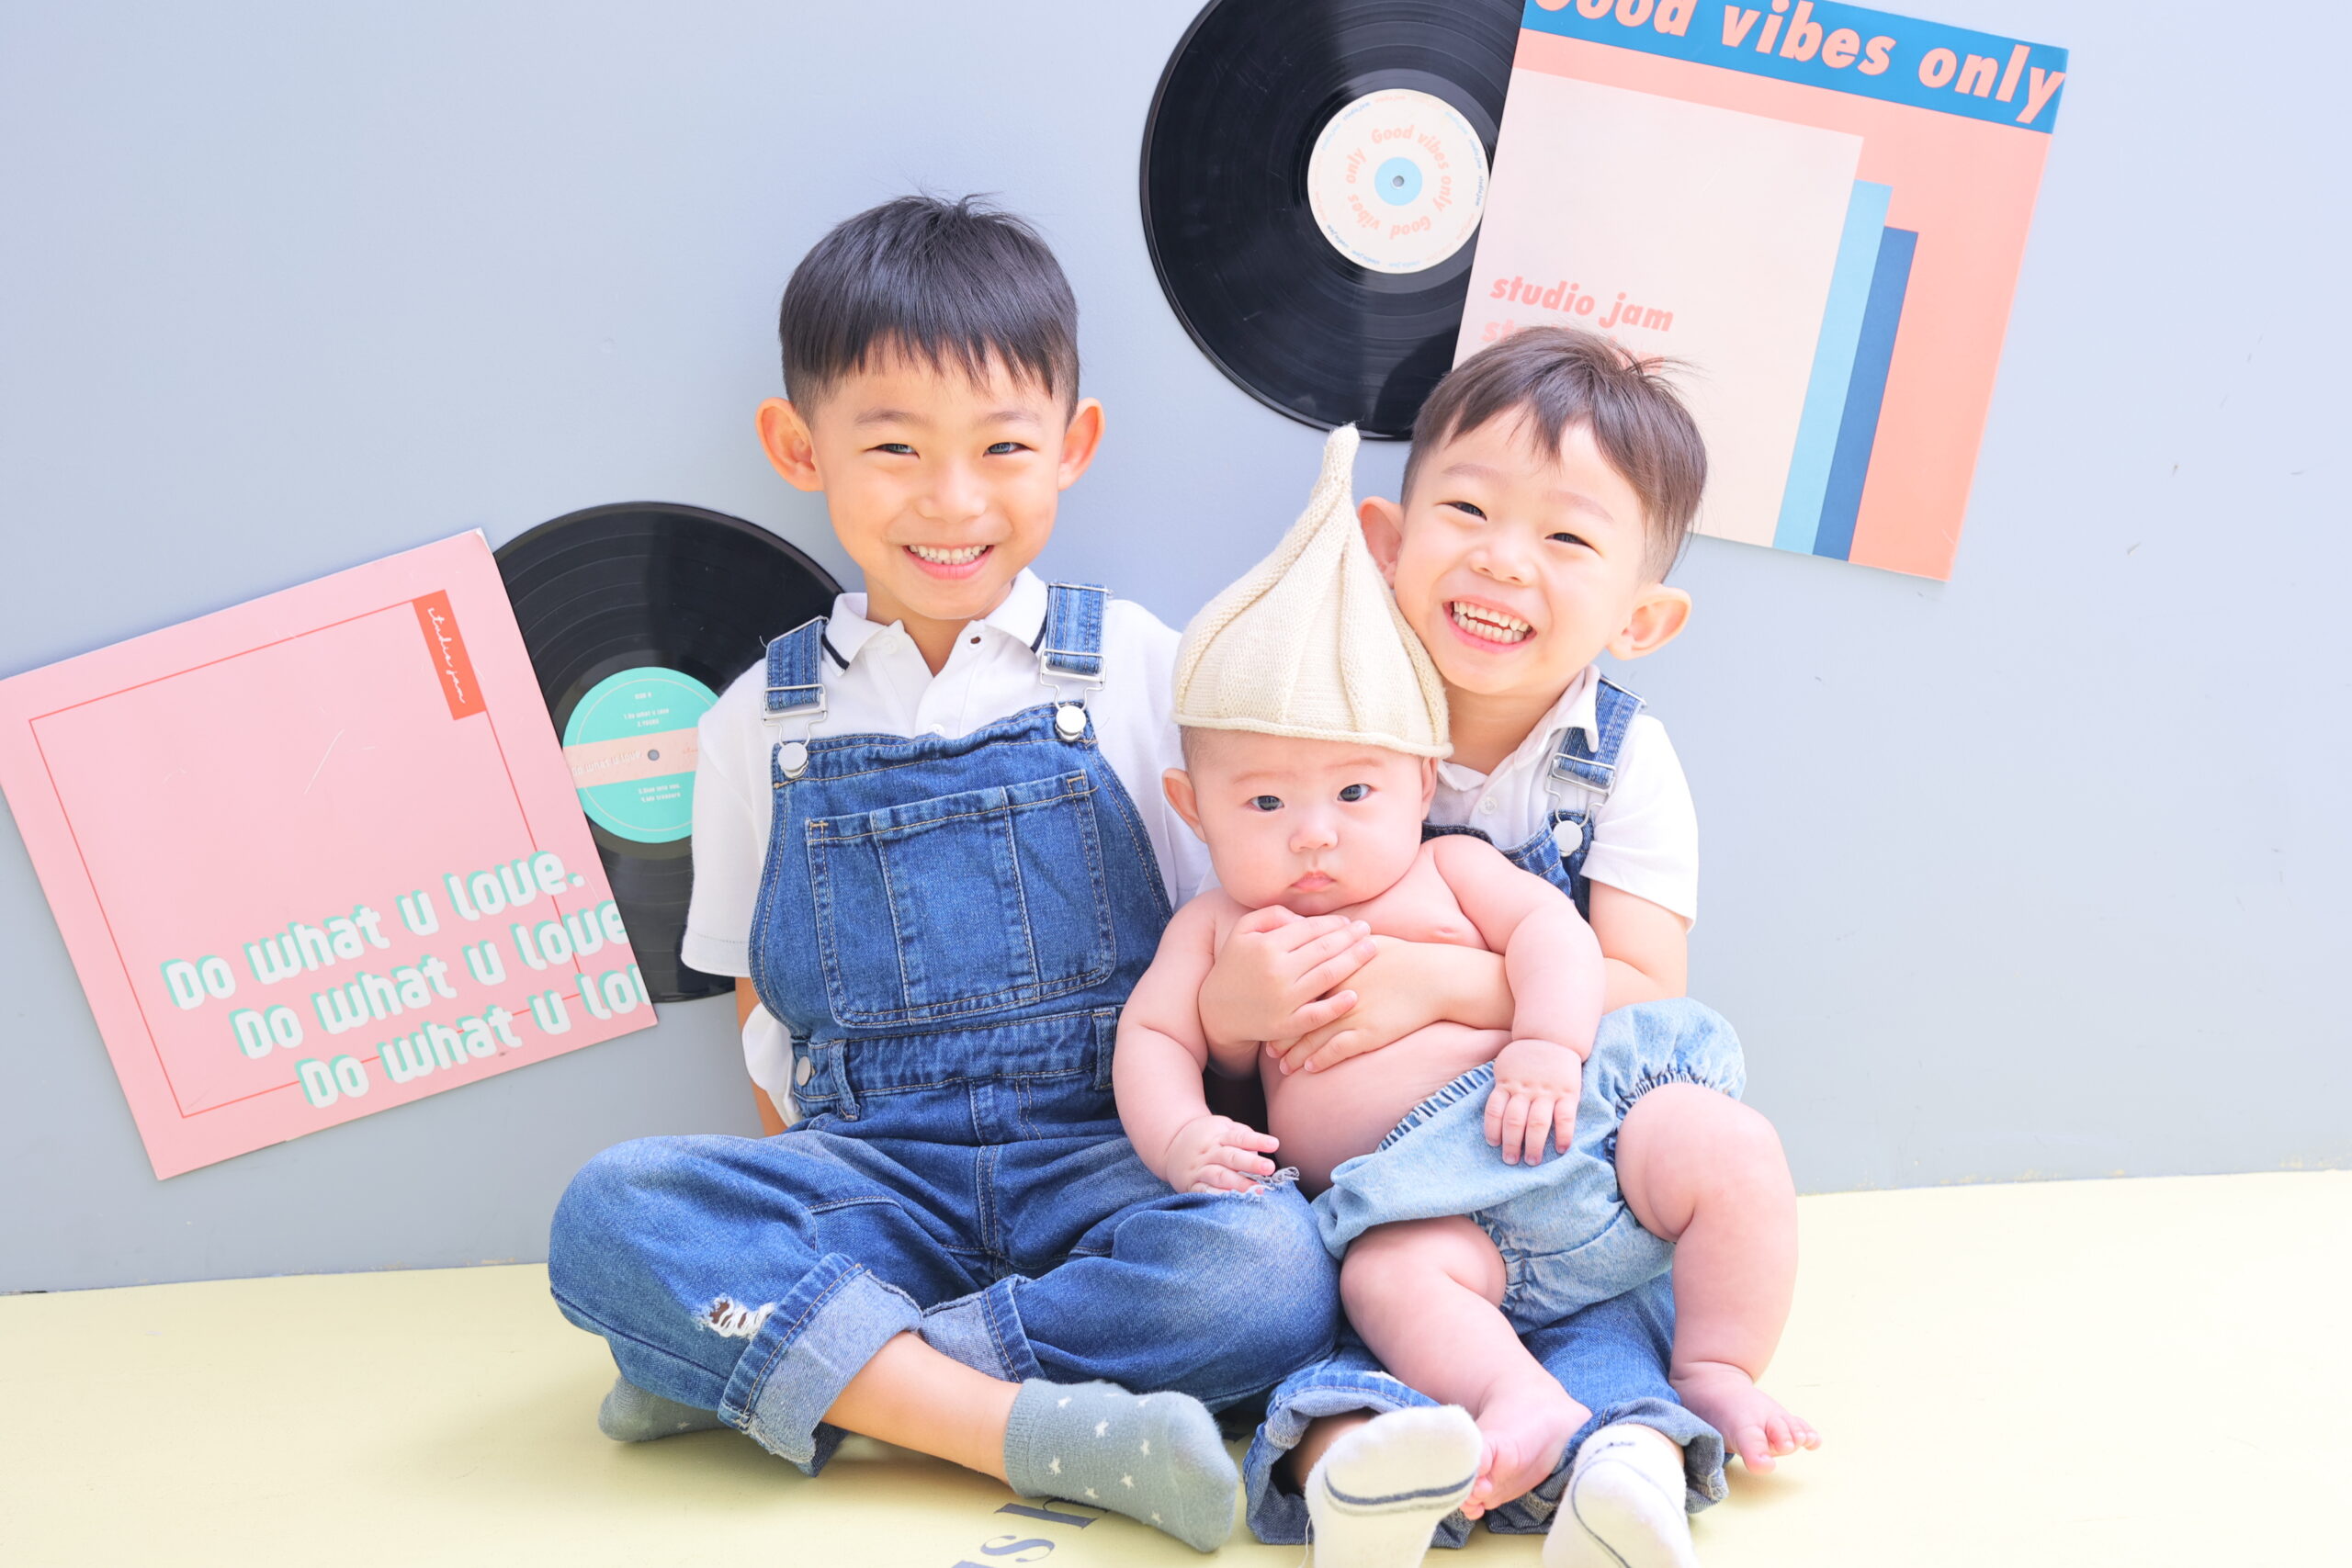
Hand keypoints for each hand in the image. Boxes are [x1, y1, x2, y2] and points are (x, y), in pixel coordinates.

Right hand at [1161, 1114, 1281, 1193]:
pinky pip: (1205, 1192)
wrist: (1172, 1145)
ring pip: (1219, 1176)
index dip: (1257, 1141)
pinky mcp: (1192, 1185)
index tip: (1275, 1144)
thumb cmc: (1208, 1137)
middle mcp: (1209, 1153)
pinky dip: (1218, 1197)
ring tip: (1257, 1190)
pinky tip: (1232, 1202)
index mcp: (1219, 1136)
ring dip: (1238, 1184)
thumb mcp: (1222, 1127)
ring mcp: (1200, 1169)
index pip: (1240, 1137)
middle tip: (1269, 1168)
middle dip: (1250, 1164)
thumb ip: (1243, 1135)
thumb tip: (1266, 1146)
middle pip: (1231, 1157)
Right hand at [1197, 906, 1378, 1047]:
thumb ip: (1273, 915)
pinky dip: (1337, 1006)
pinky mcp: (1285, 1025)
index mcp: (1267, 946)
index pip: (1311, 929)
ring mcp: (1282, 1000)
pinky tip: (1354, 995)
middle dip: (1351, 938)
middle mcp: (1277, 972)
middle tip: (1368, 930)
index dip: (1334, 923)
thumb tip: (1306, 919)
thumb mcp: (1243, 931)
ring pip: (1327, 977)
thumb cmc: (1235, 965)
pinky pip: (1317, 1015)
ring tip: (1371, 950)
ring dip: (1354, 962)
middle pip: (1324, 950)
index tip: (1349, 922)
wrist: (1217, 1011)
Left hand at [1265, 937, 1504, 1074]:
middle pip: (1298, 1016)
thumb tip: (1332, 937)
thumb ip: (1345, 944)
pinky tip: (1309, 1069)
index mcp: (1335, 970)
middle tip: (1265, 1045)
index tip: (1267, 1013)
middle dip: (1280, 1033)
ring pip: (1313, 1039)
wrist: (1434, 977)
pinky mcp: (1368, 1033)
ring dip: (1295, 1054)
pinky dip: (1320, 1061)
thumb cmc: (1405, 958)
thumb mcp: (1370, 943)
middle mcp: (1338, 993)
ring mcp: (1351, 1014)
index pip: (1297, 989)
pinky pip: (1336, 1052)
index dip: (1280, 1003)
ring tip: (1282, 1065)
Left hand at [1483, 1039, 1583, 1165]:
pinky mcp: (1568, 1093)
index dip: (1492, 1129)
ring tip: (1532, 1161)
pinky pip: (1565, 1117)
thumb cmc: (1526, 1054)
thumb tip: (1493, 1110)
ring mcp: (1547, 1091)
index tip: (1493, 1144)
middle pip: (1514, 1122)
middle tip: (1511, 1161)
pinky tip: (1561, 1149)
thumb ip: (1500, 1086)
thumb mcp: (1505, 1064)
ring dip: (1533, 1145)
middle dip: (1511, 1144)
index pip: (1494, 1110)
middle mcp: (1525, 1089)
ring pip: (1537, 1123)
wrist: (1553, 1034)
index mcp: (1507, 1083)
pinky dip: (1563, 1135)